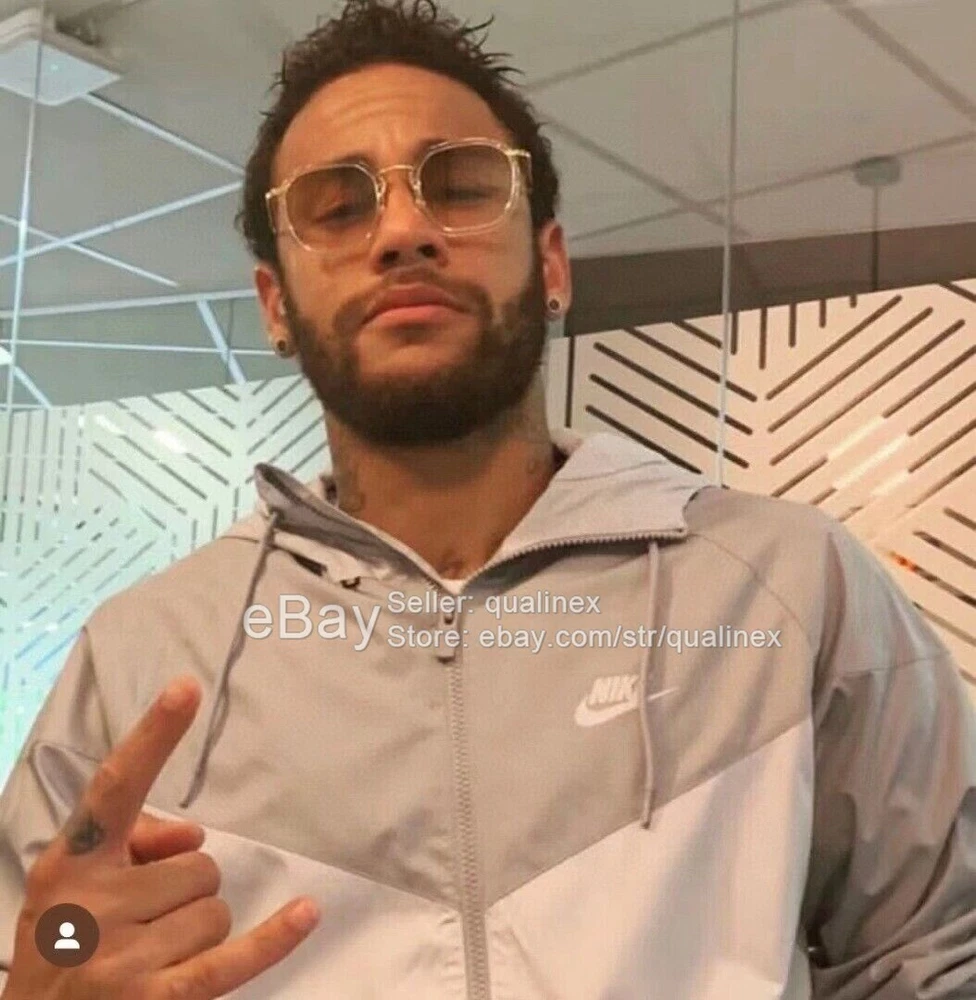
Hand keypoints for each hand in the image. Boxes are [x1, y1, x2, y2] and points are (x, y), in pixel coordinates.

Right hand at [3, 677, 319, 999]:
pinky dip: (271, 939)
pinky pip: (228, 959)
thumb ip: (132, 842)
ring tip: (149, 958)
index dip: (154, 736)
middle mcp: (91, 904)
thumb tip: (194, 834)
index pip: (117, 787)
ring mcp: (119, 958)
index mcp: (70, 863)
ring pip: (215, 910)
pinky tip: (305, 914)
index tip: (188, 687)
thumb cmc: (62, 950)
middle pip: (197, 864)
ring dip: (196, 932)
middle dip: (182, 891)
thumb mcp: (75, 886)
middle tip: (141, 924)